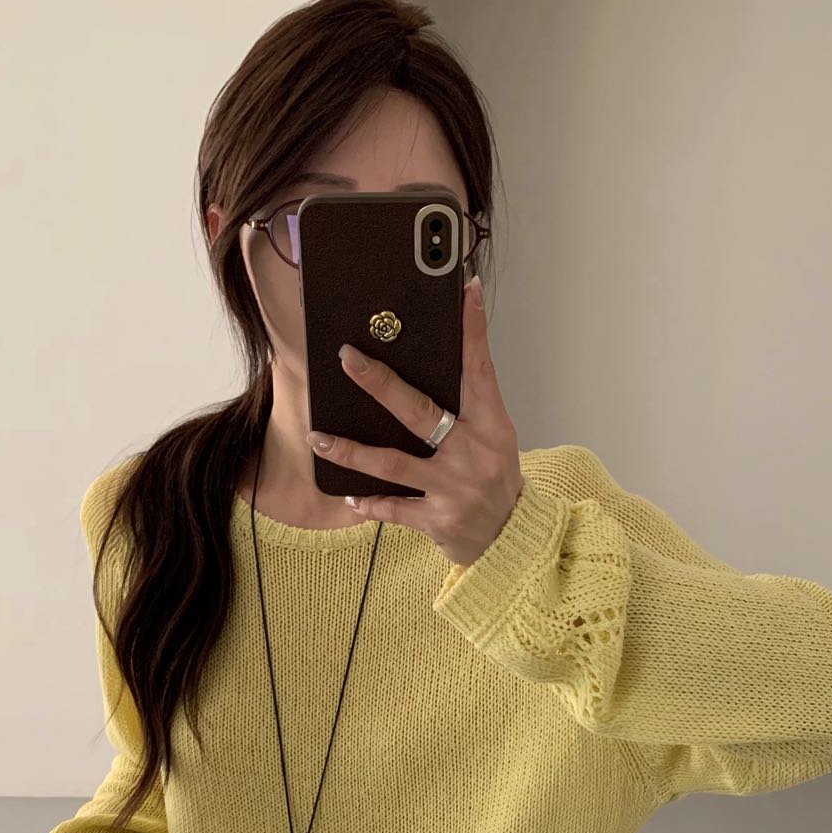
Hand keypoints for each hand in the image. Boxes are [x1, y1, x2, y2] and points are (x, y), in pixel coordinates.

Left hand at [306, 274, 524, 566]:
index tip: (463, 293)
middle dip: (380, 383)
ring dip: (351, 451)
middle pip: (419, 412)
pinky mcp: (437, 521)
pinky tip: (349, 495)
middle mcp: (473, 454)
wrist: (513, 539)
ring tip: (318, 438)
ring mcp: (453, 489)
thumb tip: (431, 362)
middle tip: (348, 359)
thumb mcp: (494, 437)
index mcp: (491, 426)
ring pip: (393, 463)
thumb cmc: (496, 479)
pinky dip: (369, 502)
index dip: (472, 331)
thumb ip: (467, 405)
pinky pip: (393, 508)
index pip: (479, 370)